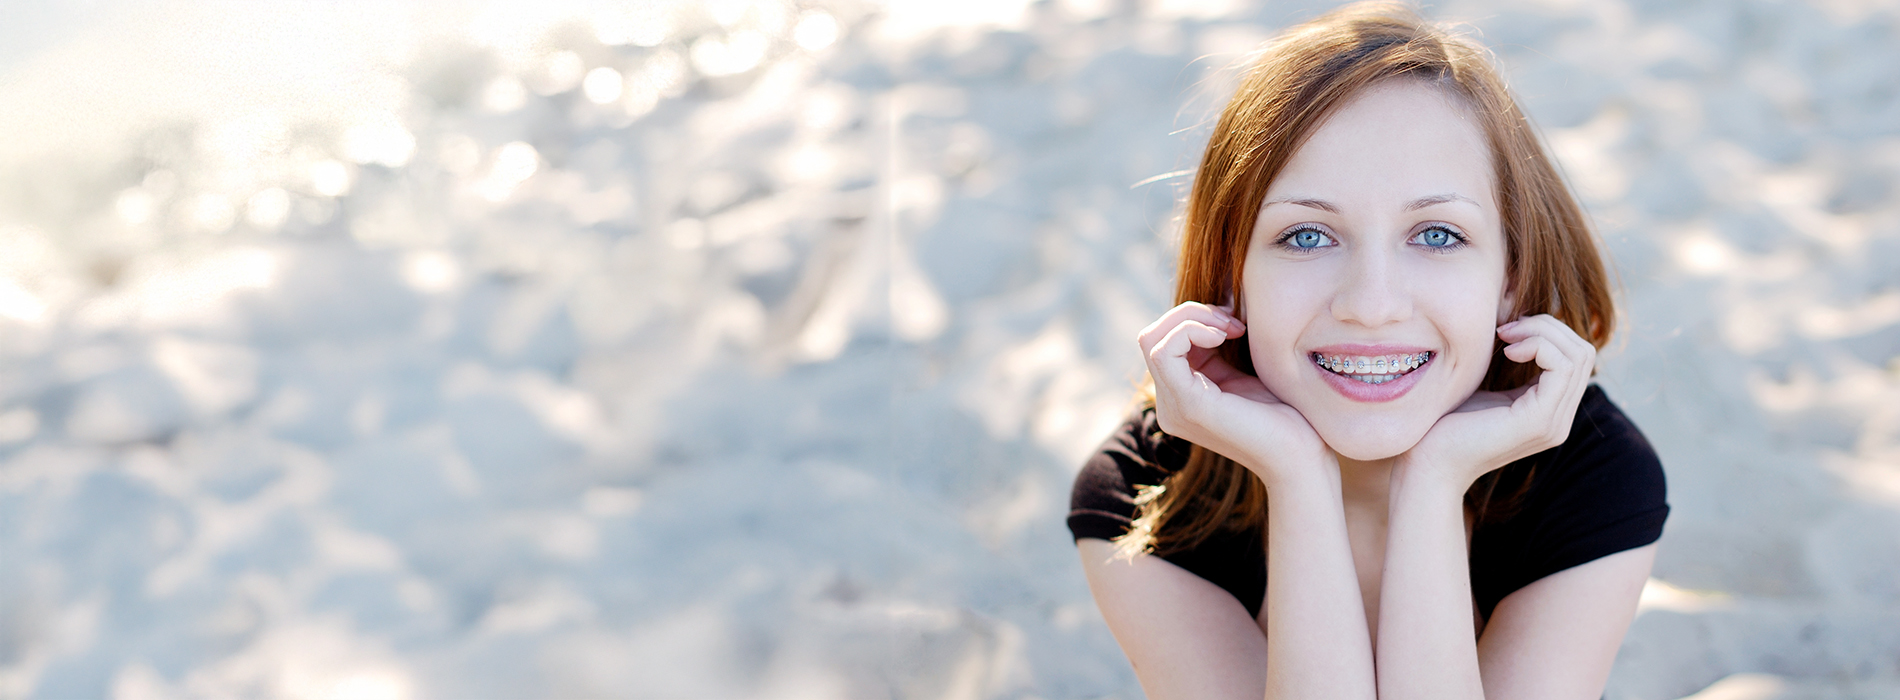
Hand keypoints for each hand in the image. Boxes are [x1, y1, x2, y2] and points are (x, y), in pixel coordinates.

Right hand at [1138, 302, 1334, 485]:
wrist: (1304, 455)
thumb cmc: (1287, 414)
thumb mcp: (1245, 368)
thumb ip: (1223, 342)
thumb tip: (1222, 293)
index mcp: (1181, 396)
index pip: (1162, 340)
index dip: (1194, 318)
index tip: (1236, 321)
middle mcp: (1169, 405)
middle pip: (1152, 336)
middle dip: (1189, 314)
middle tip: (1233, 322)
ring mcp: (1174, 408)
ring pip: (1154, 338)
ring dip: (1193, 319)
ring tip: (1232, 328)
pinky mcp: (1187, 405)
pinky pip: (1165, 351)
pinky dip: (1191, 331)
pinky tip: (1224, 336)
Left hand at [1395, 314, 1596, 490]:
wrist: (1426, 462)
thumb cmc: (1444, 424)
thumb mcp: (1485, 388)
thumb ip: (1509, 368)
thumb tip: (1515, 325)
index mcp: (1549, 411)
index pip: (1576, 358)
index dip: (1548, 331)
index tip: (1506, 330)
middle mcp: (1559, 420)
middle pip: (1583, 352)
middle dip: (1547, 327)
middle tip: (1506, 329)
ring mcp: (1554, 423)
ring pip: (1578, 356)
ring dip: (1542, 333)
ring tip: (1505, 337)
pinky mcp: (1540, 421)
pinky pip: (1563, 367)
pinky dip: (1539, 346)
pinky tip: (1508, 351)